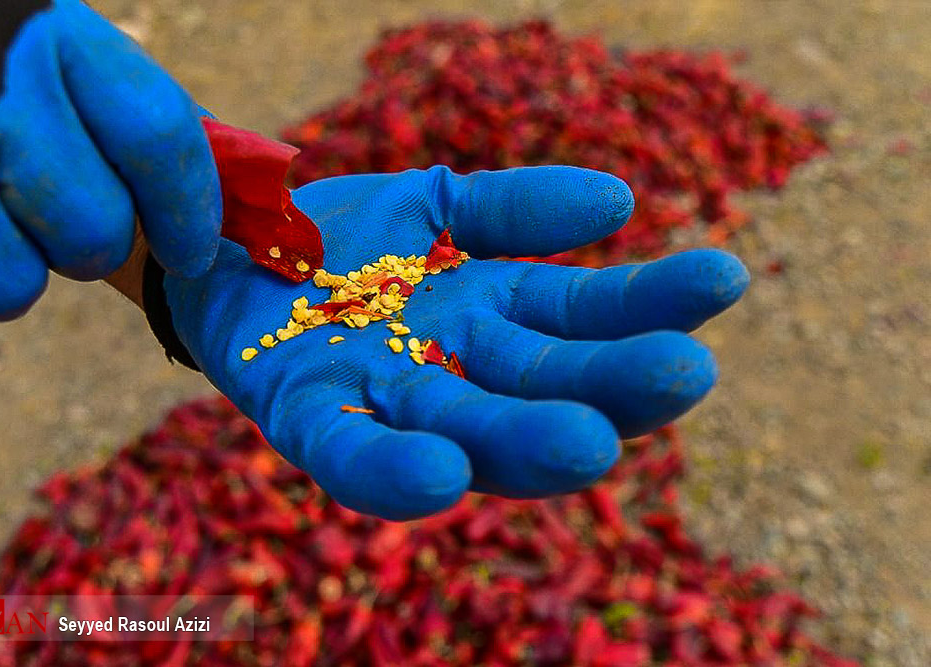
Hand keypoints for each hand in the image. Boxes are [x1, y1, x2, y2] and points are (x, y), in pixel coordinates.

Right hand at [0, 0, 220, 355]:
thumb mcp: (64, 57)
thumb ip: (138, 119)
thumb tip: (250, 193)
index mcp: (57, 42)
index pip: (160, 139)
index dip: (189, 214)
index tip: (192, 256)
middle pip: (93, 230)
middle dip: (90, 247)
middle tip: (61, 226)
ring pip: (7, 284)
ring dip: (10, 275)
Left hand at [163, 166, 748, 519]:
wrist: (234, 247)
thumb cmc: (344, 238)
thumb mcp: (436, 203)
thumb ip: (517, 206)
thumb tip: (619, 202)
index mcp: (496, 318)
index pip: (584, 318)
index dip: (651, 303)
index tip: (720, 281)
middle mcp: (456, 371)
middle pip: (543, 385)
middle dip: (610, 385)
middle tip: (684, 376)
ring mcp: (386, 402)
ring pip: (469, 429)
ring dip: (526, 440)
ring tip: (585, 443)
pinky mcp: (309, 420)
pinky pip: (353, 454)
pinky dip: (393, 471)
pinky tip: (440, 474)